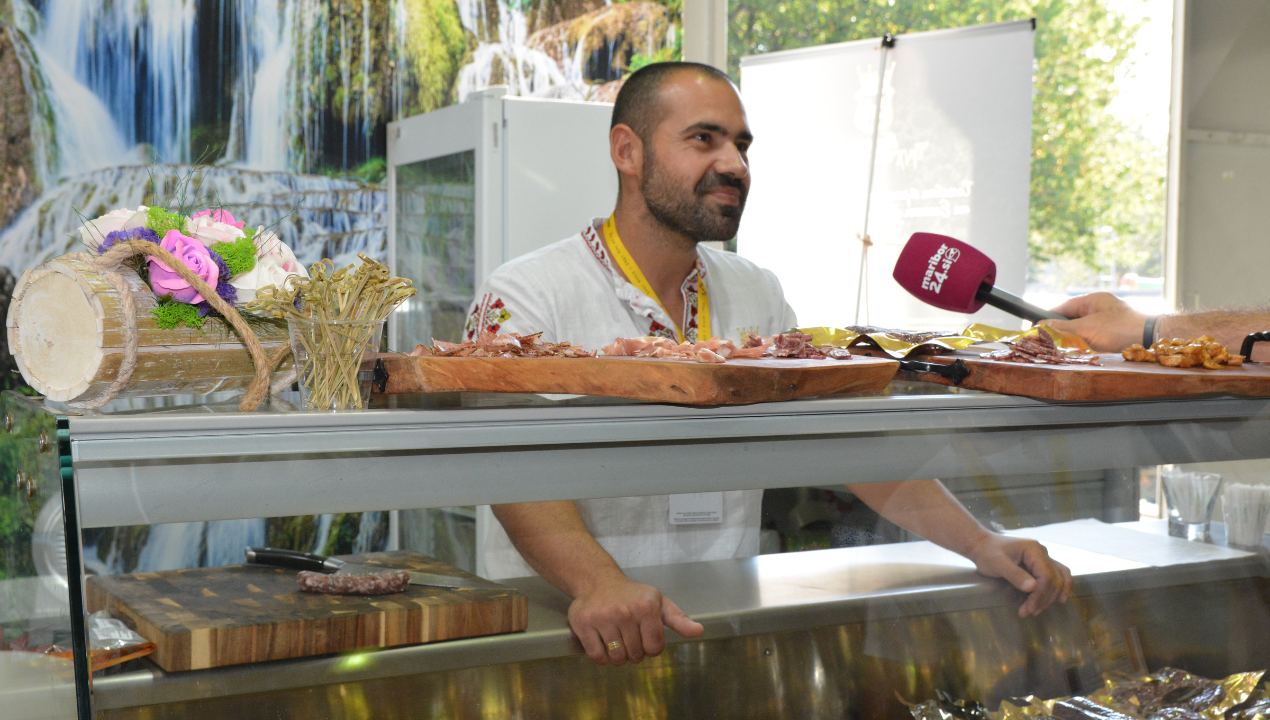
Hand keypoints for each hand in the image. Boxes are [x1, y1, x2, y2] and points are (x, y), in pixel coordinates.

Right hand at [567, 575, 703, 665]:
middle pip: (635, 655)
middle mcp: (625, 611)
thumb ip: (679, 619)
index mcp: (646, 607)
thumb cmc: (632, 595)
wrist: (598, 580)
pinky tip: (603, 644)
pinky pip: (596, 656)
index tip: (645, 637)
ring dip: (618, 657)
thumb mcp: (659, 602)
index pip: (655, 649)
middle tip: (629, 637)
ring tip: (617, 641)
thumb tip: (699, 631)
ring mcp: (603, 617)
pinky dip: (601, 658)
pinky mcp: (584, 623)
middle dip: (634, 652)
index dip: (651, 648)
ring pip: (616, 658)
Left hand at [964, 533, 1072, 616]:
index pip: (1046, 576)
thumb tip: (1032, 587)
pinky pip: (1056, 576)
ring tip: (1034, 611)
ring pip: (1058, 579)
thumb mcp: (997, 564)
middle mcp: (1042, 552)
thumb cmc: (987, 552)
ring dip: (1049, 598)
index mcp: (1033, 550)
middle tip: (1029, 612)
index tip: (1029, 609)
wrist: (982, 545)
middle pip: (1054, 580)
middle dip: (1043, 599)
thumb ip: (1014, 574)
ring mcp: (1042, 558)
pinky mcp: (1039, 564)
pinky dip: (1057, 589)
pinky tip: (1056, 600)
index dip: (1040, 595)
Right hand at [1040, 292, 1147, 351]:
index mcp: (1093, 299)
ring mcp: (1108, 320)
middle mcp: (1100, 308)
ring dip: (1073, 338)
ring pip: (1082, 329)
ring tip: (1063, 347)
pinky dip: (1085, 343)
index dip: (1048, 317)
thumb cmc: (1121, 328)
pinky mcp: (1114, 332)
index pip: (1064, 306)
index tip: (1036, 327)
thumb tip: (1040, 326)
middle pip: (1072, 319)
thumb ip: (1062, 328)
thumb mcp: (1087, 328)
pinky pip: (1092, 337)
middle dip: (1060, 330)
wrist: (1152, 340)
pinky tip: (1081, 351)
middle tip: (1048, 340)